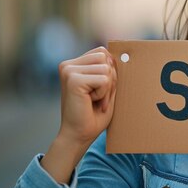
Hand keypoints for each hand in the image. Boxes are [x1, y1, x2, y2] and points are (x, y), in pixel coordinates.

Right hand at [41, 46, 117, 183]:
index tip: (99, 89)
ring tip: (95, 100)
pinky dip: (104, 94)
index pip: (103, 52)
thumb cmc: (94, 113)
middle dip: (109, 80)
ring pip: (106, 69)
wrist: (79, 135)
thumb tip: (120, 55)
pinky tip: (91, 102)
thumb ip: (109, 69)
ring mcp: (68, 71)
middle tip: (98, 97)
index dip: (109, 72)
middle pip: (106, 58)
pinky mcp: (73, 80)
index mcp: (73, 64)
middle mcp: (68, 65)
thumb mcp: (106, 86)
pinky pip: (104, 80)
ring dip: (107, 88)